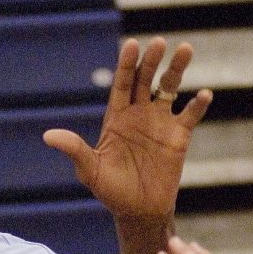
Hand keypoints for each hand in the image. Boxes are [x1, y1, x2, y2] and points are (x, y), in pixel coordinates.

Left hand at [44, 38, 211, 223]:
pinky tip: (204, 94)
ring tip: (185, 49)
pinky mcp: (179, 137)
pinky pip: (190, 115)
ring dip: (177, 69)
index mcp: (117, 117)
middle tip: (160, 43)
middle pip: (145, 80)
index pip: (122, 84)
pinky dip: (198, 104)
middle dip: (151, 61)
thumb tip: (48, 136)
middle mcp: (139, 114)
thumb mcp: (90, 170)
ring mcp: (160, 123)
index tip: (131, 45)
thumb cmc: (111, 191)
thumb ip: (74, 150)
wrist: (139, 211)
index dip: (126, 65)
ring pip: (169, 89)